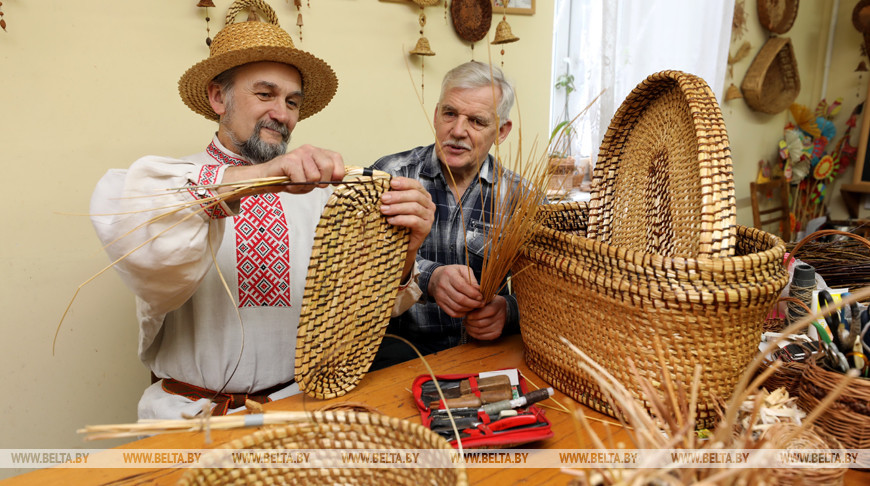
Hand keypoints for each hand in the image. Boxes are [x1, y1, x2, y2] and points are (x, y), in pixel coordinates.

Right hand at [220, 144, 344, 199]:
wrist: (267, 179)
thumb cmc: (291, 179)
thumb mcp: (312, 180)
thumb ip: (326, 177)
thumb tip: (338, 179)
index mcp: (317, 152)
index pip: (336, 158)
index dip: (338, 173)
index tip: (332, 182)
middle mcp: (309, 149)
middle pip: (327, 167)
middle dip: (321, 181)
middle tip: (309, 184)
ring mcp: (299, 153)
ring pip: (314, 176)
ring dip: (305, 186)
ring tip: (296, 182)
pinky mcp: (289, 160)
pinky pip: (301, 179)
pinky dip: (296, 186)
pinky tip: (289, 182)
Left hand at [380, 177, 434, 281]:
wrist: (403, 244)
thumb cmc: (399, 223)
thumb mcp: (397, 207)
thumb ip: (394, 197)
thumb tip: (382, 186)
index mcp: (423, 196)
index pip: (416, 185)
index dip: (404, 183)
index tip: (391, 183)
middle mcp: (428, 205)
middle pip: (415, 195)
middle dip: (397, 196)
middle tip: (383, 199)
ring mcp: (429, 217)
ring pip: (414, 207)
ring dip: (397, 207)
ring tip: (384, 210)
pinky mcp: (426, 228)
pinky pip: (414, 221)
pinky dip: (401, 219)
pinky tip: (390, 220)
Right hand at [429, 265, 482, 317]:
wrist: (436, 278)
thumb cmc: (453, 273)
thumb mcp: (463, 269)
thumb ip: (471, 279)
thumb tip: (479, 290)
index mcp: (449, 275)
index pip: (462, 286)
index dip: (473, 293)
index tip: (481, 296)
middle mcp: (443, 286)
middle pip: (460, 299)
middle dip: (473, 303)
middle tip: (481, 303)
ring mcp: (440, 296)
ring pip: (457, 307)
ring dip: (469, 309)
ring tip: (476, 306)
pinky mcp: (440, 303)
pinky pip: (452, 313)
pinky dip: (462, 313)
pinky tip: (468, 309)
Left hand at [465, 296, 506, 340]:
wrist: (498, 310)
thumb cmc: (487, 303)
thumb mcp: (484, 298)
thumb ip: (477, 303)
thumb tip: (467, 309)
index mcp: (498, 304)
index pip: (487, 312)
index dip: (475, 315)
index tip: (467, 315)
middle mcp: (501, 316)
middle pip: (481, 323)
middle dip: (470, 322)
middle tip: (465, 319)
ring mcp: (500, 326)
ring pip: (480, 331)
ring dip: (470, 328)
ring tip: (466, 323)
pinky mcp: (496, 333)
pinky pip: (482, 336)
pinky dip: (473, 334)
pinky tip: (470, 329)